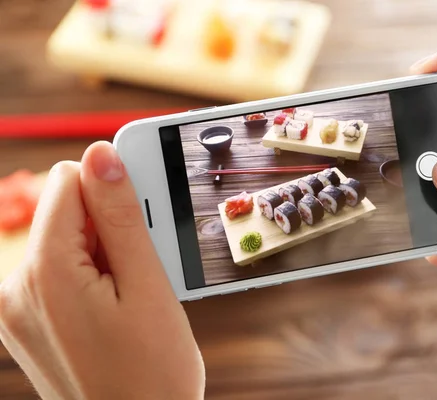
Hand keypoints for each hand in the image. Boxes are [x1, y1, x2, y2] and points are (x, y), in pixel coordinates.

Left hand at [0, 142, 204, 398]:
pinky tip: (123, 302)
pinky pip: (64, 270)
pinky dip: (98, 273)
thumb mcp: (148, 287)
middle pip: (70, 212)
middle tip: (149, 266)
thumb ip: (121, 217)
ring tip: (138, 293)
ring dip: (111, 252)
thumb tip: (101, 155)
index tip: (149, 214)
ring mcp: (19, 308)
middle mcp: (17, 288)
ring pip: (70, 240)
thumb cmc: (152, 374)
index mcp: (44, 274)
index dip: (116, 188)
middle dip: (115, 225)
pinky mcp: (31, 320)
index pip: (70, 181)